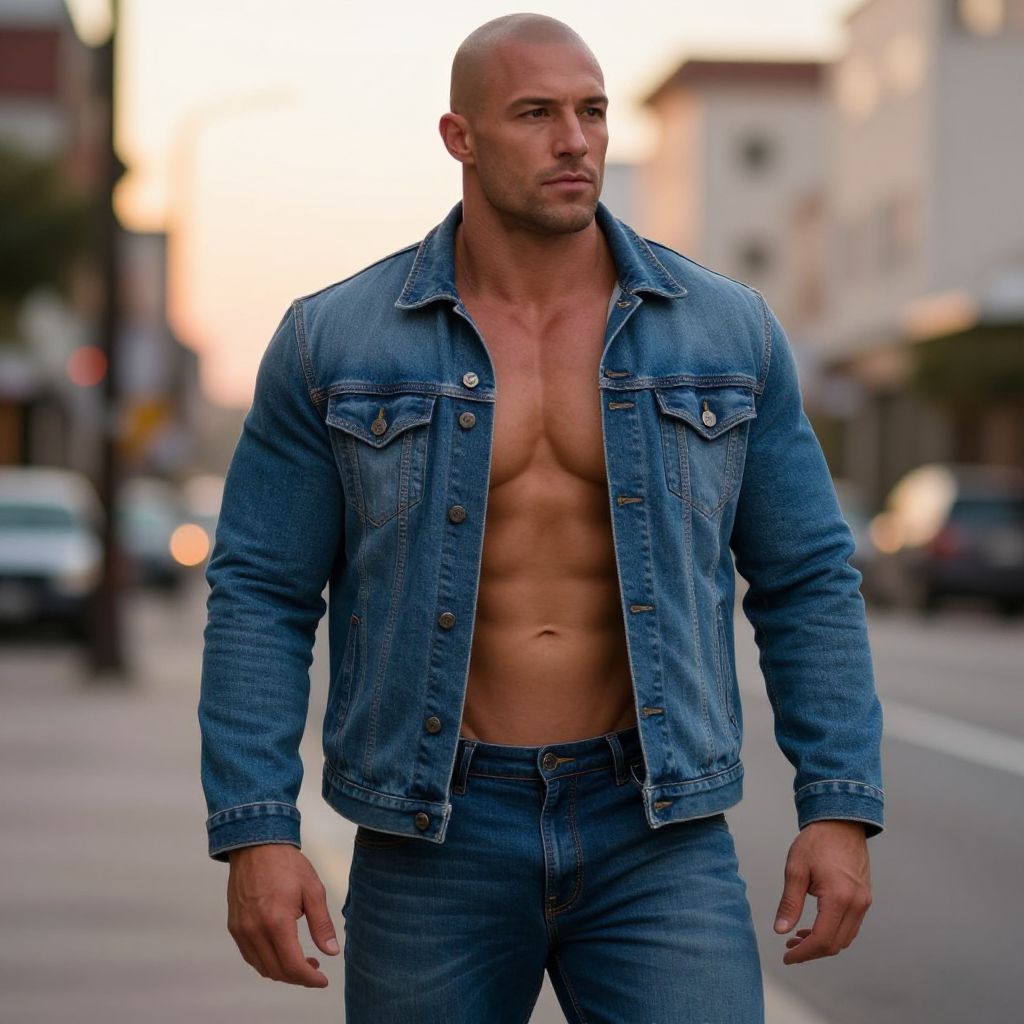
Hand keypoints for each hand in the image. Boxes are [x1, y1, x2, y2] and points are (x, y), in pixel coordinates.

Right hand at [226, 843, 338, 986]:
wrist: (256, 845)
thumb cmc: (287, 864)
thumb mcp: (313, 890)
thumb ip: (321, 924)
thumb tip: (331, 952)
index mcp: (276, 922)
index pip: (292, 965)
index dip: (309, 979)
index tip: (322, 980)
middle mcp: (255, 931)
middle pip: (276, 971)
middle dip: (298, 977)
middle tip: (315, 969)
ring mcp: (241, 930)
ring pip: (261, 966)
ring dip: (282, 971)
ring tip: (301, 961)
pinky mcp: (234, 926)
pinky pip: (250, 955)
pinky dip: (266, 961)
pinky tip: (281, 951)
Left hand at [773, 820, 871, 964]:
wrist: (840, 823)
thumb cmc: (816, 842)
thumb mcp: (795, 870)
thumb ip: (789, 903)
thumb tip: (781, 930)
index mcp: (838, 898)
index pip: (822, 940)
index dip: (804, 953)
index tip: (788, 957)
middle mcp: (856, 904)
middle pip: (836, 944)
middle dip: (812, 951)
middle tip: (790, 948)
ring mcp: (864, 902)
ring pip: (845, 938)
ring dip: (823, 944)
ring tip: (799, 938)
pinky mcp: (864, 898)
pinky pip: (851, 926)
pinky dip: (834, 932)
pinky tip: (815, 926)